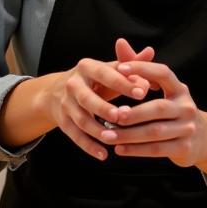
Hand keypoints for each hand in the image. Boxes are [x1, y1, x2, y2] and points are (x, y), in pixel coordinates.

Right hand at [46, 40, 154, 161]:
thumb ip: (130, 63)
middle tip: (122, 116)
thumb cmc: (93, 80)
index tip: (143, 92)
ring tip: (113, 139)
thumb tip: (150, 53)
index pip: (106, 73)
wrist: (56, 92)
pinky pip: (75, 135)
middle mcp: (73, 84)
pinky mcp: (62, 121)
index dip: (124, 83)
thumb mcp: (109, 68)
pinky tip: (103, 154)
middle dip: (104, 108)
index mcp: (87, 67)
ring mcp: (66, 103)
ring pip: (81, 119)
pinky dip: (89, 146)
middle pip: (87, 98)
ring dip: (96, 131)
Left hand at [100, 60, 206, 167]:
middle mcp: (186, 106)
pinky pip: (157, 149)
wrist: (204, 141)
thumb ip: (140, 69)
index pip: (163, 73)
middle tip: (113, 114)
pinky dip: (136, 150)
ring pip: (155, 132)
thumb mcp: (165, 91)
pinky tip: (120, 149)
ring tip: (107, 135)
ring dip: (129, 135)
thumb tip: (120, 43)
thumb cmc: (175, 112)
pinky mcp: (184, 148)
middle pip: (158, 108)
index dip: (143, 69)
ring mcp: (187, 128)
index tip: (120, 69)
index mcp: (180, 88)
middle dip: (134, 112)